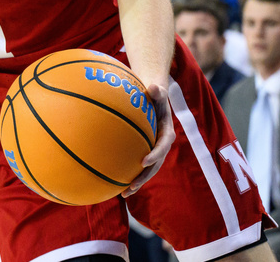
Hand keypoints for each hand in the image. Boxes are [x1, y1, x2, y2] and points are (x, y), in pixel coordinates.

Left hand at [122, 83, 173, 197]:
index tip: (143, 162)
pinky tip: (113, 184)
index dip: (155, 155)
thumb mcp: (157, 92)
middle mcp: (161, 145)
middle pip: (155, 164)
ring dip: (137, 182)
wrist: (154, 98)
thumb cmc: (154, 94)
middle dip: (144, 176)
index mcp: (166, 132)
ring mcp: (153, 150)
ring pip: (147, 170)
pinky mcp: (144, 151)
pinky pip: (136, 166)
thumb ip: (158, 91)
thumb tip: (155, 86)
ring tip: (124, 194)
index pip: (162, 145)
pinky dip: (127, 175)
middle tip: (132, 185)